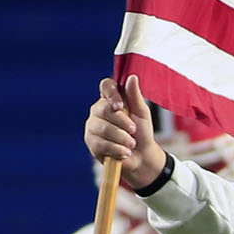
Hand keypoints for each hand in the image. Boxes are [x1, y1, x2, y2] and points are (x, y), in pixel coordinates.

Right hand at [84, 77, 170, 193]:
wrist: (141, 157)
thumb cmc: (141, 132)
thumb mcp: (142, 113)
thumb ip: (135, 96)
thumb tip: (132, 77)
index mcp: (111, 98)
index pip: (106, 86)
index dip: (112, 94)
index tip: (121, 106)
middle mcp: (98, 109)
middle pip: (104, 109)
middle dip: (123, 122)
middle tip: (134, 131)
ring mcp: (92, 126)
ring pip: (103, 128)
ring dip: (122, 138)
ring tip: (131, 144)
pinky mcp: (91, 142)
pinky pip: (101, 144)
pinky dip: (117, 150)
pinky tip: (124, 152)